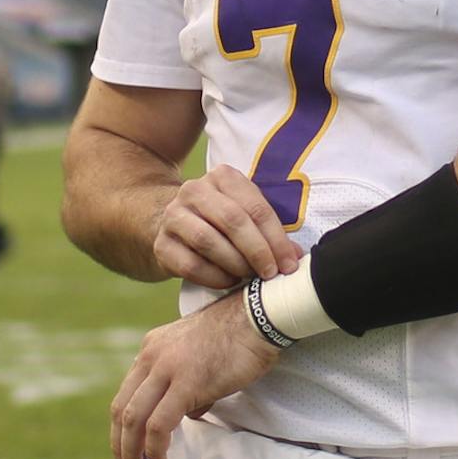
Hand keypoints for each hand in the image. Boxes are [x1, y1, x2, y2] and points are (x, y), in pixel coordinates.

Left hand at [110, 291, 281, 458]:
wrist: (258, 317)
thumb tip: (189, 415)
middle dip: (120, 445)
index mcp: (151, 349)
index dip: (122, 427)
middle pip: (121, 408)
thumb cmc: (237, 339)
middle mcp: (150, 356)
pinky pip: (159, 424)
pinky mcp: (186, 382)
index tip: (127, 449)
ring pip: (133, 418)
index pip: (126, 394)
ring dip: (131, 452)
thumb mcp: (198, 359)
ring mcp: (166, 368)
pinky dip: (155, 449)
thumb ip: (187, 386)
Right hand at [149, 166, 302, 290]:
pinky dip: (214, 277)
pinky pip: (190, 265)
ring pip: (208, 241)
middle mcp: (194, 190)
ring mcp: (173, 216)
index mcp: (222, 177)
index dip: (276, 239)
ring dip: (235, 264)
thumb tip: (295, 257)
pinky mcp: (161, 244)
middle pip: (232, 220)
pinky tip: (228, 281)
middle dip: (257, 251)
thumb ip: (270, 233)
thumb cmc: (220, 222)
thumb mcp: (245, 215)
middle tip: (270, 273)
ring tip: (249, 276)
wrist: (175, 226)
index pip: (255, 207)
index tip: (288, 264)